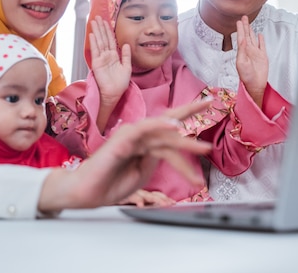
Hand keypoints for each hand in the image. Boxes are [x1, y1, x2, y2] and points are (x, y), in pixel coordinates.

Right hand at [38, 100, 212, 212]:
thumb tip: (171, 150)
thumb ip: (156, 158)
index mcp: (145, 142)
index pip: (169, 127)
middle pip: (168, 120)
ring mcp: (131, 135)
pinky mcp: (122, 140)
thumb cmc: (111, 183)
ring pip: (162, 133)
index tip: (206, 108)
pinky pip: (144, 129)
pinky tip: (174, 126)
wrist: (88, 194)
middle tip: (209, 103)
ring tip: (203, 148)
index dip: (187, 117)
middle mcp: (139, 135)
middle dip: (190, 112)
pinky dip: (160, 125)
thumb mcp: (143, 172)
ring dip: (185, 140)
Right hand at [89, 16, 130, 103]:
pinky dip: (94, 42)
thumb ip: (127, 56)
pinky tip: (92, 34)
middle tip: (98, 17)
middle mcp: (107, 55)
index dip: (108, 31)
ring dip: (96, 31)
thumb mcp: (127, 67)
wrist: (114, 93)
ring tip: (94, 21)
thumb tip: (127, 44)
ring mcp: (101, 58)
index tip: (106, 21)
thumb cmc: (120, 83)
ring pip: (99, 42)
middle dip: (101, 27)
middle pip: (103, 38)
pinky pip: (95, 50)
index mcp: (114, 56)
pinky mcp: (97, 63)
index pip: (111, 40)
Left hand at [235, 16, 267, 106]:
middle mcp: (248, 51)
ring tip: (249, 23)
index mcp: (242, 52)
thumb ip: (242, 51)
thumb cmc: (246, 77)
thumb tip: (243, 40)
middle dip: (245, 26)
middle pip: (247, 35)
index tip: (239, 21)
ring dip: (251, 31)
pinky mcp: (262, 56)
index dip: (240, 29)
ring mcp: (256, 53)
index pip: (241, 37)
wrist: (255, 85)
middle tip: (243, 17)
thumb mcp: (242, 63)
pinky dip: (261, 39)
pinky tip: (259, 34)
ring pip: (253, 38)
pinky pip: (262, 45)